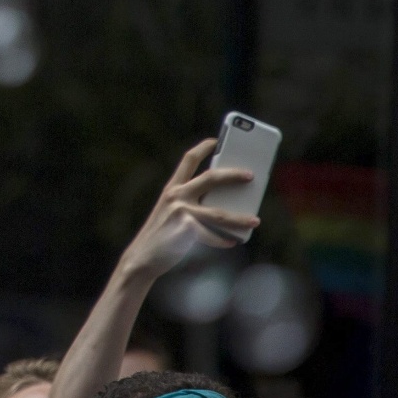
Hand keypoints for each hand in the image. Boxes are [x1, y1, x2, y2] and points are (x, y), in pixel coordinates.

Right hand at [119, 139, 258, 279]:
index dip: (204, 148)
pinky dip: (224, 240)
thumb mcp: (172, 212)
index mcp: (172, 188)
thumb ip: (193, 204)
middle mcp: (176, 196)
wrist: (142, 257)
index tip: (218, 140)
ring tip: (255, 221)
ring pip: (219, 213)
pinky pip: (213, 235)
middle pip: (211, 178)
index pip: (189, 160)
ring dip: (240, 218)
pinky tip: (233, 242)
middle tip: (251, 175)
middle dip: (233, 175)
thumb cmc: (162, 234)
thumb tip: (226, 204)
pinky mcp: (186, 230)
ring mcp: (181, 212)